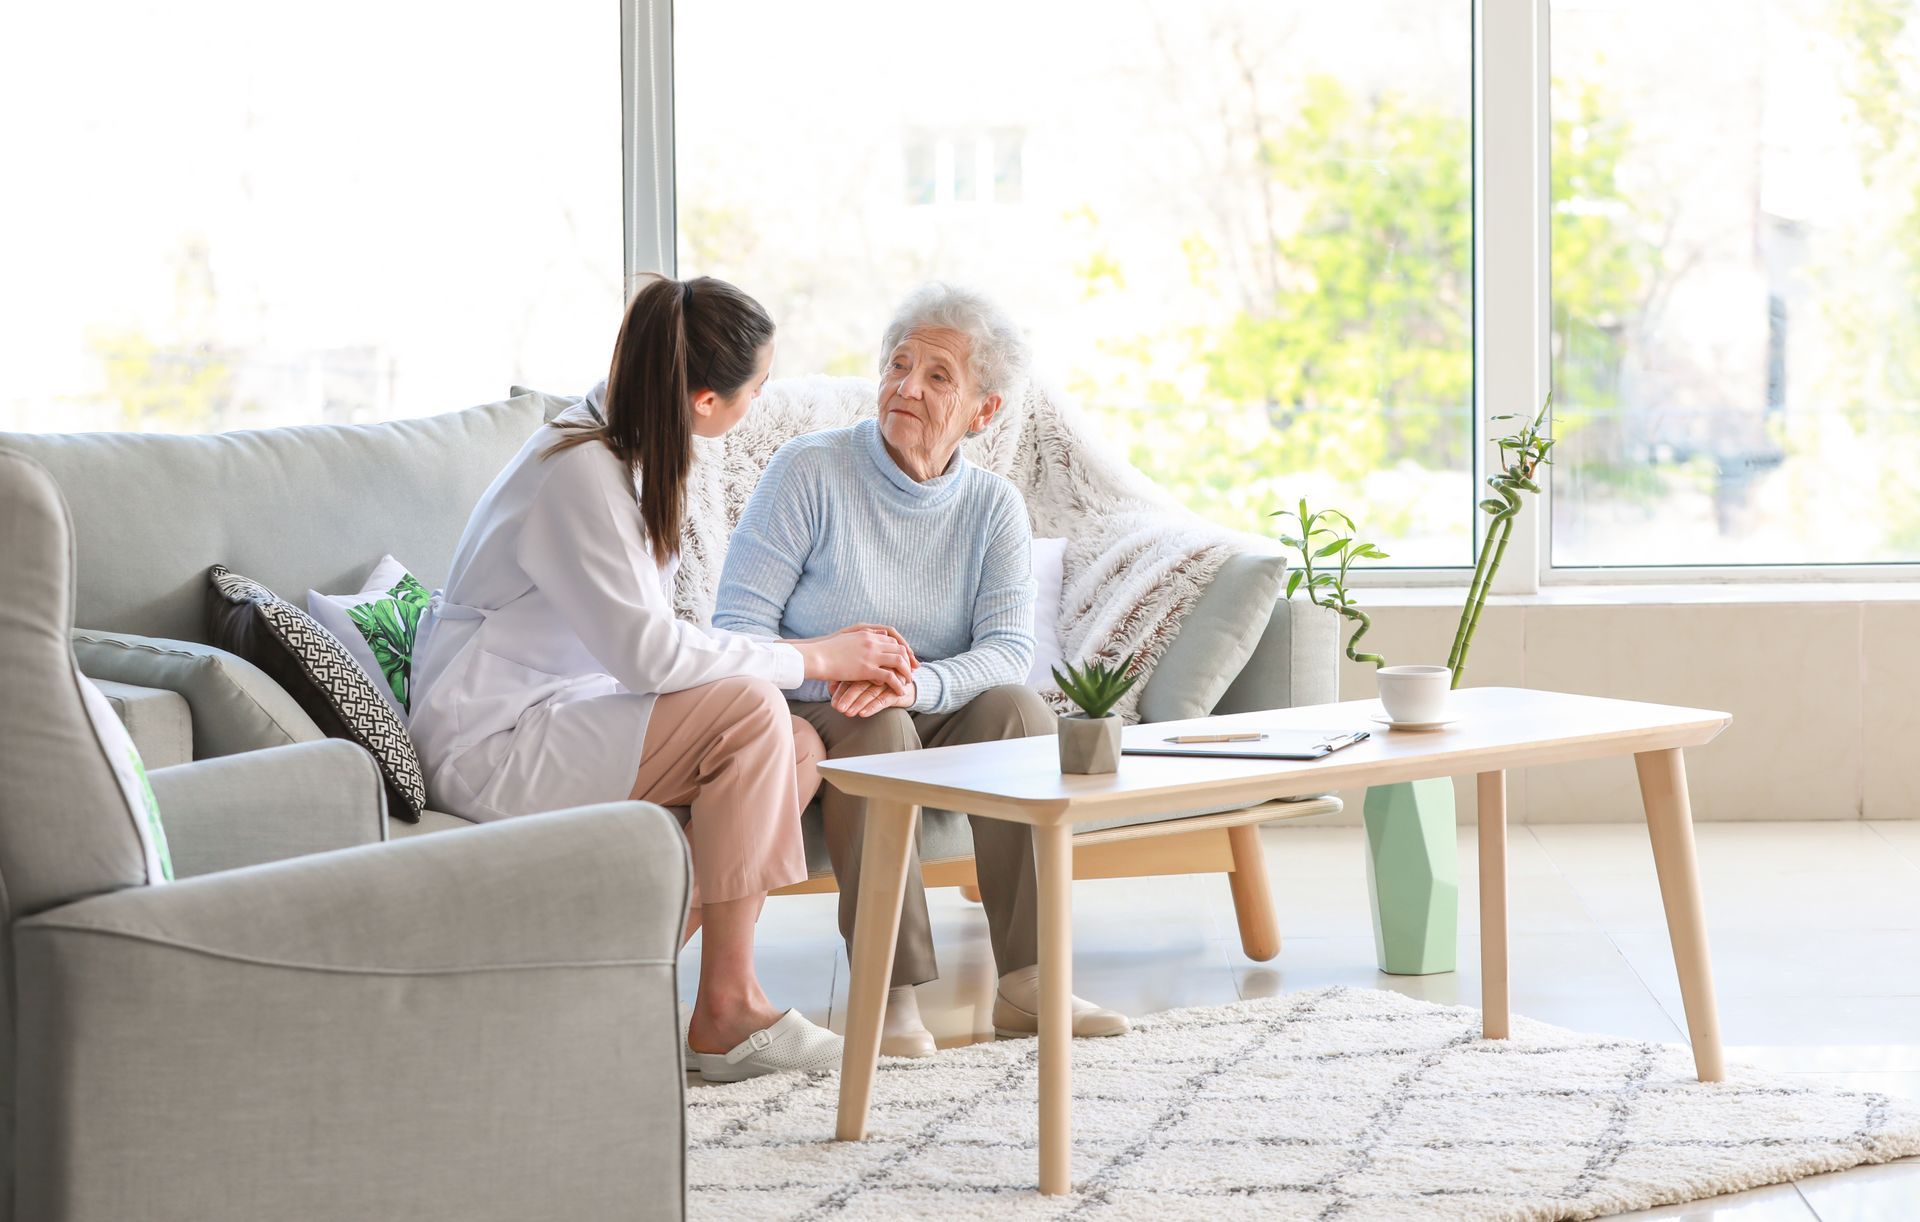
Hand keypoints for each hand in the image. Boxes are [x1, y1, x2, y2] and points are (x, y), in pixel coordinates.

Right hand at [794, 628, 912, 687]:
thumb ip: (858, 639)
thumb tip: (866, 642)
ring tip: (908, 681)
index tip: (905, 658)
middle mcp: (872, 641)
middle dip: (908, 659)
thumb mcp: (844, 638)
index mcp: (866, 633)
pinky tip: (899, 691)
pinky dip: (898, 684)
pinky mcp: (867, 669)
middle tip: (912, 670)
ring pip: (899, 660)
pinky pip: (890, 676)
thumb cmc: (825, 650)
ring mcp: (871, 654)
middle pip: (899, 647)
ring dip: (906, 671)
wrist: (816, 656)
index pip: (892, 638)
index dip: (900, 648)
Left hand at [829, 678, 916, 717]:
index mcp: (868, 665)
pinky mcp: (897, 691)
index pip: (852, 676)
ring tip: (846, 713)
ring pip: (870, 692)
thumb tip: (830, 686)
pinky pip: (883, 700)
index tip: (831, 700)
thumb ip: (848, 680)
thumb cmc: (880, 679)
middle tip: (837, 708)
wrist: (907, 682)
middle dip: (847, 697)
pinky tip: (863, 714)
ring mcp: (889, 681)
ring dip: (857, 703)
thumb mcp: (865, 677)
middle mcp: (878, 671)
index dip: (841, 688)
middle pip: (860, 683)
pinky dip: (872, 707)